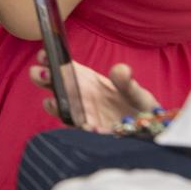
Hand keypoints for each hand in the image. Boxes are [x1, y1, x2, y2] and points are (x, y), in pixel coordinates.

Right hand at [29, 51, 160, 132]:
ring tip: (58, 102)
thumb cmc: (140, 108)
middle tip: (46, 75)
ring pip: (55, 105)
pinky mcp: (86, 132)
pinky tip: (88, 126)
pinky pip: (75, 128)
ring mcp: (79, 113)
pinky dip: (78, 126)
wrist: (149, 135)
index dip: (49, 57)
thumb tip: (121, 69)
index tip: (45, 54)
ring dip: (52, 103)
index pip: (60, 64)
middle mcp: (77, 94)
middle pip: (50, 81)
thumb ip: (127, 81)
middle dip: (41, 76)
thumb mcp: (136, 92)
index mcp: (86, 78)